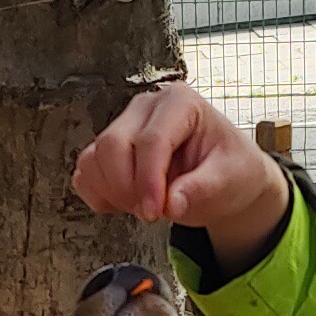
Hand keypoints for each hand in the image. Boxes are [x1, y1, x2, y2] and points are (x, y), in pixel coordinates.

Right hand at [73, 83, 289, 259]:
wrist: (223, 178)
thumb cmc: (229, 168)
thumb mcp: (230, 179)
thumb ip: (203, 189)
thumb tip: (172, 203)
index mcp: (180, 102)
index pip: (151, 140)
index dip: (148, 181)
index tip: (157, 212)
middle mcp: (146, 107)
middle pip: (112, 145)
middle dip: (127, 188)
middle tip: (153, 212)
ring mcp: (123, 126)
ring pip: (93, 159)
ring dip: (113, 193)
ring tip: (145, 206)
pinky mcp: (108, 150)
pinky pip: (85, 173)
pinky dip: (99, 195)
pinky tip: (127, 203)